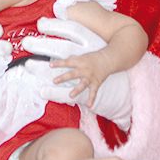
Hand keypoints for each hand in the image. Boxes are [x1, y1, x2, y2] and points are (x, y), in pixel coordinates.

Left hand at [20, 21, 134, 126]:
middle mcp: (84, 69)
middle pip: (72, 73)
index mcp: (80, 61)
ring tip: (71, 95)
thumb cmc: (95, 55)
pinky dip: (92, 99)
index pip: (67, 62)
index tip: (50, 65)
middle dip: (63, 77)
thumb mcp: (83, 53)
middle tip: (54, 81)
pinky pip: (94, 92)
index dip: (59, 63)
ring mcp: (91, 77)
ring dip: (76, 89)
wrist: (110, 58)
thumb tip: (62, 52)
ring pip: (82, 84)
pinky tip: (89, 106)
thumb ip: (72, 56)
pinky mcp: (96, 83)